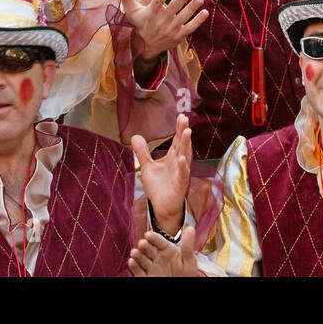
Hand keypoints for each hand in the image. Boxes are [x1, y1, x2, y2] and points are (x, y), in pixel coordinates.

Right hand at [117, 0, 207, 62]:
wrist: (146, 47)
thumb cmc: (140, 24)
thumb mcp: (131, 11)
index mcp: (151, 13)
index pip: (156, 2)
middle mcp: (162, 21)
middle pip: (173, 9)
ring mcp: (171, 29)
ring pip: (183, 17)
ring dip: (192, 8)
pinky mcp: (179, 35)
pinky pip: (190, 28)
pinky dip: (198, 20)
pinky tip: (205, 12)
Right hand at [128, 227, 197, 276]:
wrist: (180, 288)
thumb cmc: (185, 275)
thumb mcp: (189, 260)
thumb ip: (187, 246)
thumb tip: (190, 228)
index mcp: (167, 250)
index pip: (159, 241)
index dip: (153, 237)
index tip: (148, 234)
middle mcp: (157, 257)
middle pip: (148, 249)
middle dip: (145, 245)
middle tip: (142, 243)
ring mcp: (150, 266)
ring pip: (142, 259)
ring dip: (137, 255)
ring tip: (135, 252)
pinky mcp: (145, 276)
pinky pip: (138, 271)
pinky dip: (134, 266)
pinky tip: (132, 261)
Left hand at [134, 113, 191, 234]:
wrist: (161, 207)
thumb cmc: (158, 187)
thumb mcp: (147, 167)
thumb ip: (142, 152)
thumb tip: (135, 136)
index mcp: (173, 157)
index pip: (177, 140)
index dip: (179, 129)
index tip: (181, 116)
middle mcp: (179, 163)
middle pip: (182, 145)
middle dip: (184, 132)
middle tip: (185, 119)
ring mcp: (181, 174)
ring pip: (185, 157)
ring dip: (186, 144)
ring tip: (187, 132)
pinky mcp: (180, 186)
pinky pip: (182, 175)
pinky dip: (183, 167)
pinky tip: (183, 158)